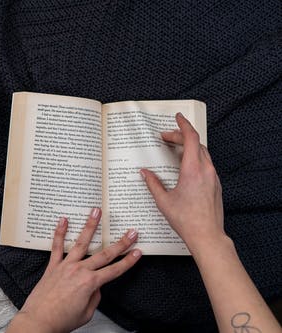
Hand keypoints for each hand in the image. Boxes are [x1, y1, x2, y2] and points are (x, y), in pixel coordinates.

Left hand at [6, 208, 141, 332]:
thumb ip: (94, 296)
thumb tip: (95, 286)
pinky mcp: (53, 266)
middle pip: (104, 254)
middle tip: (131, 232)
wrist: (39, 321)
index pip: (115, 270)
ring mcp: (66, 266)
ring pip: (82, 242)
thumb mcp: (86, 312)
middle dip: (120, 243)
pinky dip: (59, 232)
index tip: (138, 251)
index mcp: (90, 283)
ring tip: (96, 211)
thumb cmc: (62, 320)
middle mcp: (80, 271)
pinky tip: (63, 220)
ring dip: (91, 226)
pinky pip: (56, 246)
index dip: (128, 261)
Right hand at [140, 112, 225, 253]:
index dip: (183, 125)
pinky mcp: (216, 184)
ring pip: (203, 152)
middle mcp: (206, 170)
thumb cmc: (186, 220)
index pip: (191, 138)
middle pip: (196, 143)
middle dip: (181, 136)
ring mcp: (213, 177)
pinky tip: (185, 165)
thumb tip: (144, 172)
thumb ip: (152, 183)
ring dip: (189, 146)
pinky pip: (206, 163)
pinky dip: (196, 157)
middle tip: (167, 138)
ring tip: (175, 148)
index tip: (177, 117)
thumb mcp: (163, 200)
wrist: (207, 235)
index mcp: (192, 170)